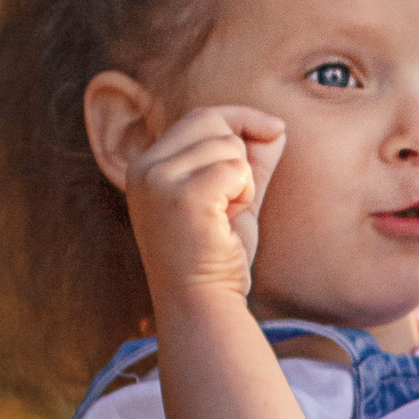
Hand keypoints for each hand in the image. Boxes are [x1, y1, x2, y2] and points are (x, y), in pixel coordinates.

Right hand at [122, 106, 286, 305]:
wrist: (202, 301)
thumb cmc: (217, 255)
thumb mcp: (234, 197)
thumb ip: (250, 160)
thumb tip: (275, 126)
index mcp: (147, 164)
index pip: (201, 116)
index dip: (242, 119)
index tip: (274, 129)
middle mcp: (144, 167)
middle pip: (212, 121)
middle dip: (240, 154)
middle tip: (232, 199)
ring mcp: (158, 179)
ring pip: (228, 145)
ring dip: (243, 180)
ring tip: (225, 214)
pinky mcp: (181, 196)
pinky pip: (235, 168)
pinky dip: (244, 192)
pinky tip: (228, 219)